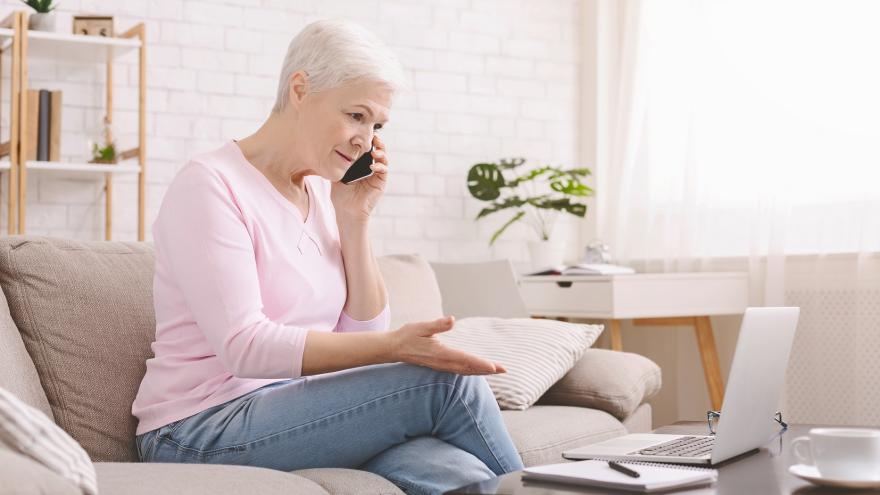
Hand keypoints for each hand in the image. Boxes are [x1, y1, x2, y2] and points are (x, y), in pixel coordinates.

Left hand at [330, 135, 388, 225]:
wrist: (346, 211)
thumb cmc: (340, 196)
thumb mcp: (336, 176)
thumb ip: (337, 164)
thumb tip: (330, 150)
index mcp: (360, 166)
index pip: (366, 150)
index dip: (366, 141)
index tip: (362, 134)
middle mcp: (370, 168)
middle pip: (377, 151)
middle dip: (377, 143)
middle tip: (373, 137)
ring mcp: (376, 175)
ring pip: (384, 159)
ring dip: (381, 152)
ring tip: (374, 151)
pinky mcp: (380, 183)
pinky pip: (384, 171)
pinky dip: (380, 165)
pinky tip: (373, 165)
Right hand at [389, 316, 506, 374]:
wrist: (393, 348)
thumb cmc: (407, 335)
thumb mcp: (421, 326)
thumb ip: (437, 324)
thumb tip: (452, 319)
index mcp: (441, 353)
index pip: (465, 359)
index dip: (481, 363)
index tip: (494, 366)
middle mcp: (443, 362)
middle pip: (469, 368)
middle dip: (487, 369)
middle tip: (505, 370)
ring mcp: (441, 366)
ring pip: (465, 371)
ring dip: (481, 371)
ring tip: (496, 370)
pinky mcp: (440, 366)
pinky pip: (459, 370)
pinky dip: (471, 370)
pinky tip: (477, 370)